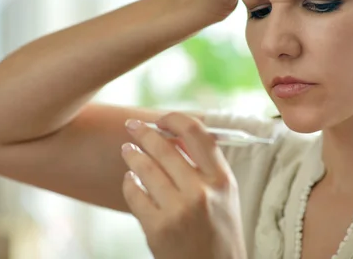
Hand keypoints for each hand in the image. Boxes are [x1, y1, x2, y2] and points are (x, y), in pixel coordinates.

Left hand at [121, 112, 245, 258]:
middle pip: (164, 148)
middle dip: (144, 132)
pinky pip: (135, 195)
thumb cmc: (219, 232)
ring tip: (127, 150)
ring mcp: (178, 211)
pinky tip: (130, 180)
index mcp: (222, 179)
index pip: (196, 133)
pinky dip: (129, 183)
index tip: (162, 119)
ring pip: (145, 169)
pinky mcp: (158, 229)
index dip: (174, 119)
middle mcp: (201, 192)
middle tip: (132, 126)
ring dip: (132, 154)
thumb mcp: (225, 195)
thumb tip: (174, 135)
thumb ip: (206, 166)